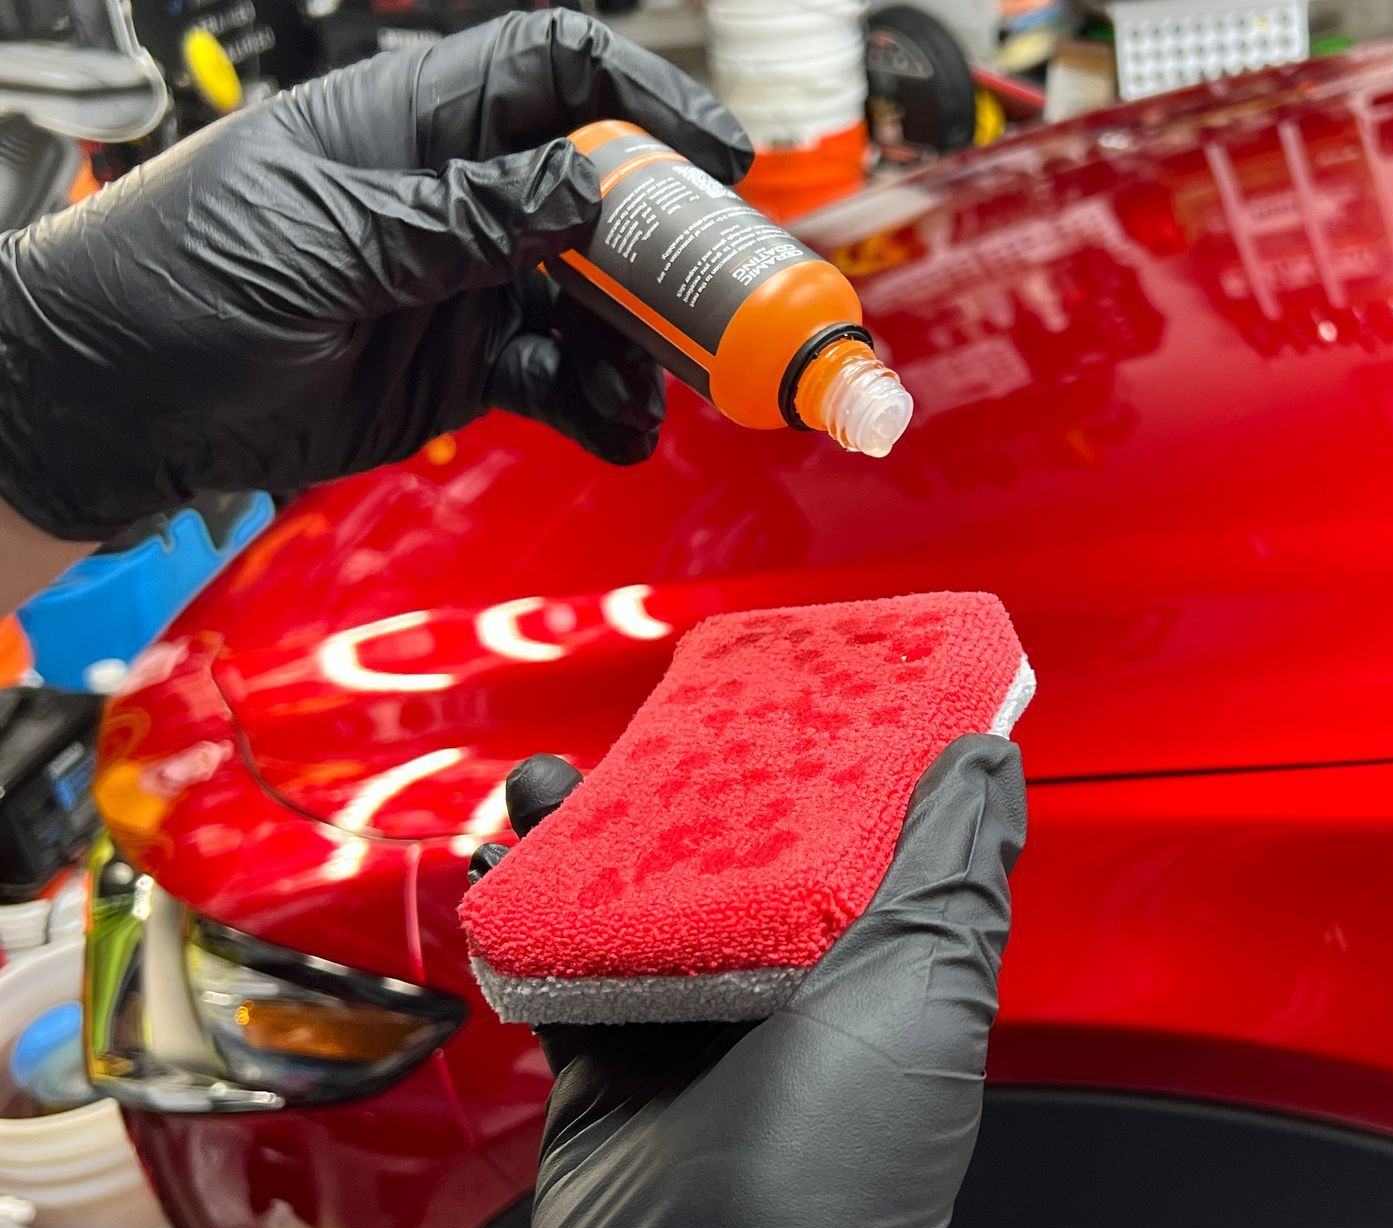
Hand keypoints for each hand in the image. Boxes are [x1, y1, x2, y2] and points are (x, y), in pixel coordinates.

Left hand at [0, 12, 750, 539]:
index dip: (642, 103)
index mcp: (411, 125)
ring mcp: (464, 284)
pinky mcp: (462, 366)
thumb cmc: (176, 281)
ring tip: (647, 389)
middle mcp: (453, 197)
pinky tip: (614, 427)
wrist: (117, 402)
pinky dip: (598, 403)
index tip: (715, 157)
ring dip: (638, 344)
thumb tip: (582, 190)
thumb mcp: (324, 240)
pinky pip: (560, 376)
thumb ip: (459, 219)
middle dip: (666, 243)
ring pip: (594, 298)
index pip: (552, 75)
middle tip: (716, 298)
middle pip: (599, 194)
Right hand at [468, 737, 1025, 1227]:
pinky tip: (509, 859)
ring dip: (597, 836)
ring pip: (641, 899)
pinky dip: (536, 910)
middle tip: (652, 724)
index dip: (826, 753)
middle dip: (695, 785)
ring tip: (554, 782)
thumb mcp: (919, 998)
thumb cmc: (829, 1181)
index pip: (859, 831)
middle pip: (738, 855)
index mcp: (882, 969)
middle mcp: (794, 997)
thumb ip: (952, 872)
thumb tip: (989, 751)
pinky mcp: (607, 1072)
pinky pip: (566, 966)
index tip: (786, 680)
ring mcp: (695, 1035)